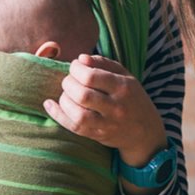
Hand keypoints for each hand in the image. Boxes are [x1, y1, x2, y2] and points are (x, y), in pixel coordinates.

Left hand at [43, 54, 166, 166]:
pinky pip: (73, 127)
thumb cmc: (132, 98)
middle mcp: (116, 107)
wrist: (145, 133)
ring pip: (78, 113)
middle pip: (83, 95)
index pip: (92, 77)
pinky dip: (57, 115)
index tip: (75, 67)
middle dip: (68, 83)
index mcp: (123, 88)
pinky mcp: (97, 136)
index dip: (76, 69)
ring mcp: (107, 124)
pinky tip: (49, 104)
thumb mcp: (125, 76)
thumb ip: (103, 63)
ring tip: (66, 93)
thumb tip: (81, 59)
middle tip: (69, 80)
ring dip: (64, 99)